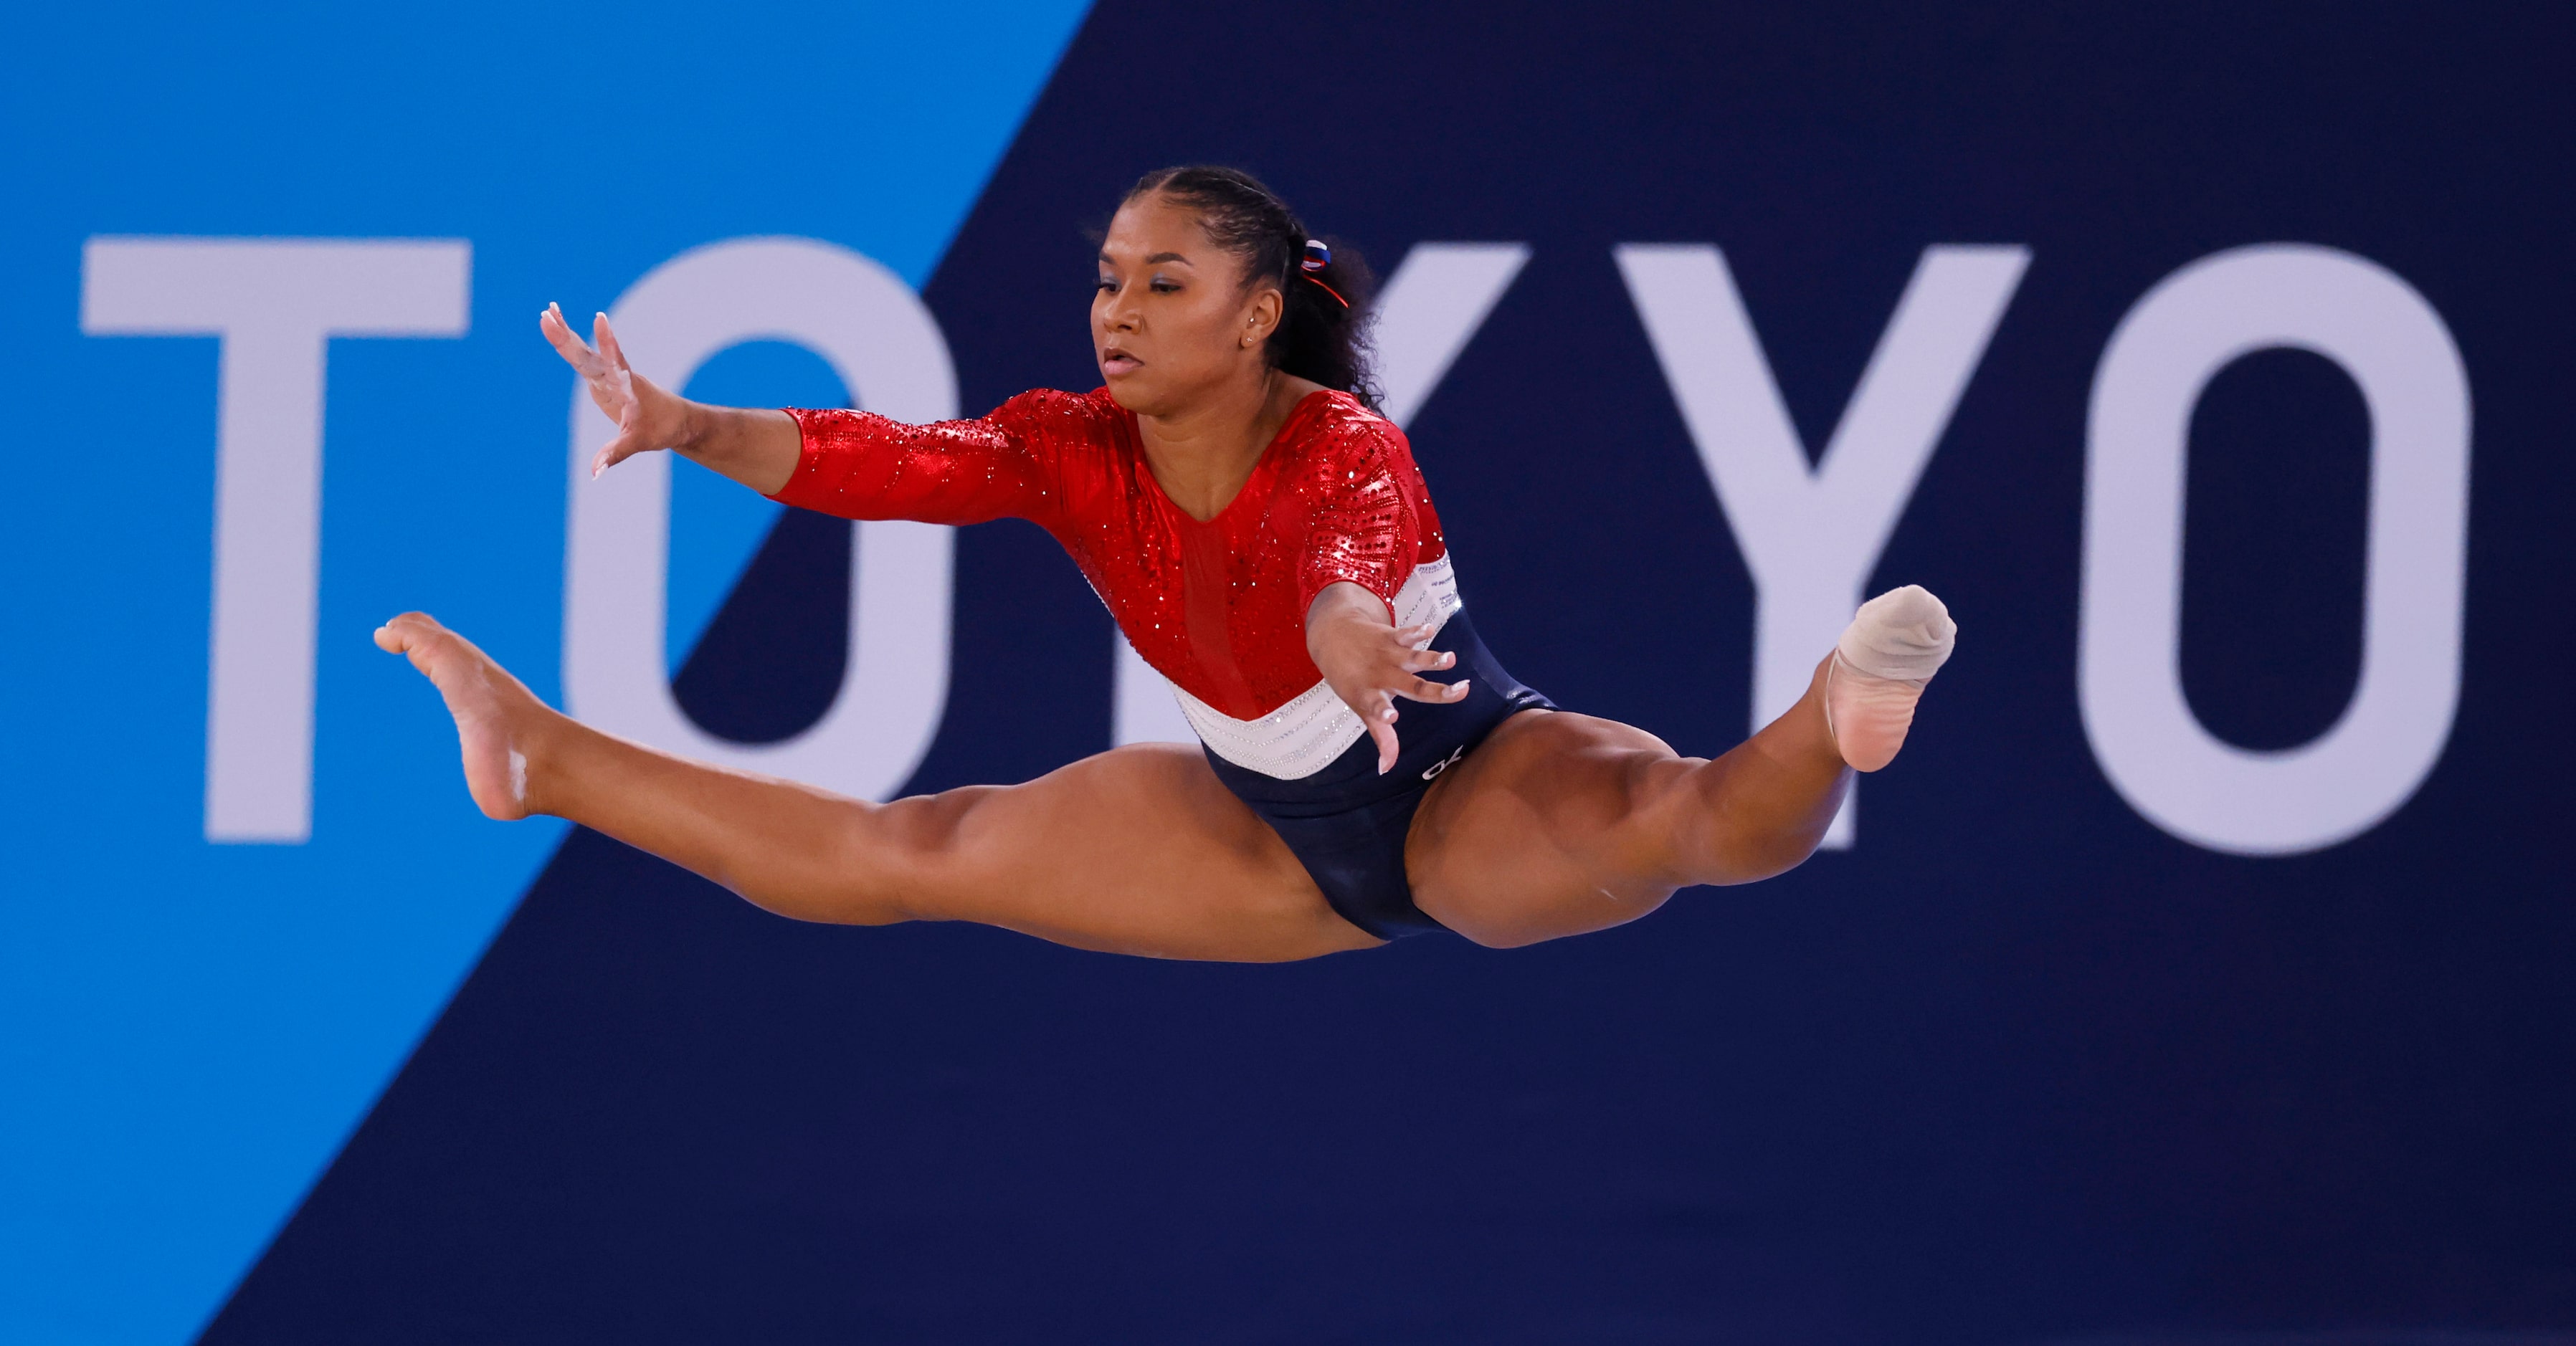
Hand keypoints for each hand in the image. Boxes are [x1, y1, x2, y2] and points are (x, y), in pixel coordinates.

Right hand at [541, 302, 690, 477]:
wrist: (677, 421)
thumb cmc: (662, 428)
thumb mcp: (638, 442)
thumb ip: (615, 454)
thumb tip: (594, 473)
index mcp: (627, 384)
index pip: (615, 361)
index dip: (607, 342)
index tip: (600, 319)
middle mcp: (616, 375)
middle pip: (588, 354)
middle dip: (567, 336)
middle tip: (547, 314)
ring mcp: (607, 376)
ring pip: (583, 353)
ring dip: (565, 333)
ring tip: (547, 312)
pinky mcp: (602, 381)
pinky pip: (582, 360)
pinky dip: (569, 345)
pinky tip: (558, 329)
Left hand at [1305, 582, 1470, 773]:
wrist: (1332, 636)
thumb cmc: (1351, 679)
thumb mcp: (1362, 708)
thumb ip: (1381, 736)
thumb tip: (1387, 768)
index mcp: (1370, 696)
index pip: (1376, 708)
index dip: (1382, 713)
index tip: (1392, 716)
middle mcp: (1380, 676)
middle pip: (1411, 686)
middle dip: (1435, 690)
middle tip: (1460, 691)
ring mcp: (1387, 656)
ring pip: (1414, 658)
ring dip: (1432, 659)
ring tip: (1450, 659)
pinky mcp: (1391, 637)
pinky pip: (1406, 634)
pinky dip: (1418, 631)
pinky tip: (1429, 629)